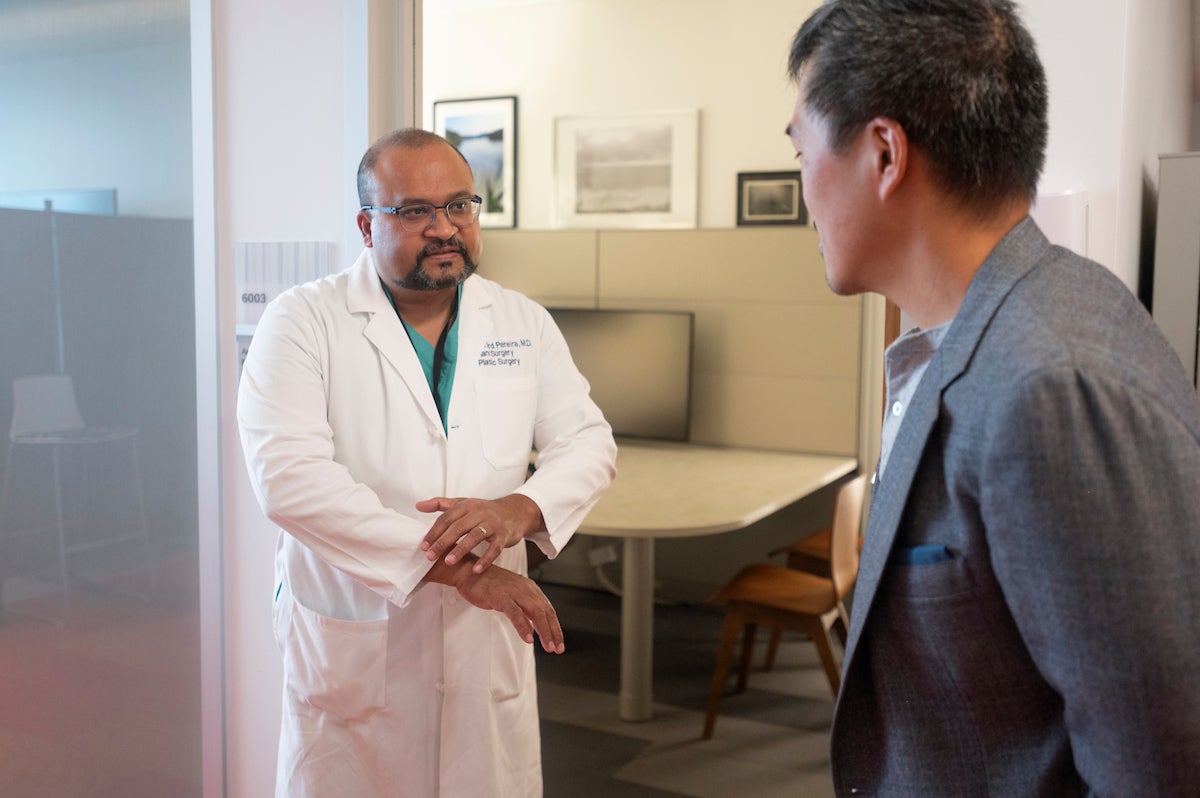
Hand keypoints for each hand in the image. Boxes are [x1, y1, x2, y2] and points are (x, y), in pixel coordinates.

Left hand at [417, 494, 543, 572]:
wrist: (514, 511)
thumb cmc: (484, 510)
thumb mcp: (462, 503)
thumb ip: (439, 504)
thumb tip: (418, 506)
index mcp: (466, 506)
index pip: (446, 519)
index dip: (434, 532)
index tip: (424, 546)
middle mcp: (478, 513)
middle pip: (457, 527)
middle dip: (443, 542)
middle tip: (430, 556)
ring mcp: (492, 524)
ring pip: (474, 536)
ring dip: (461, 549)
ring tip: (449, 561)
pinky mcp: (503, 535)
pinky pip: (494, 548)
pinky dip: (485, 559)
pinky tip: (476, 569)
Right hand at [451, 560, 565, 652]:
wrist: (470, 572)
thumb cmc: (489, 585)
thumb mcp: (511, 596)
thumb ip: (524, 610)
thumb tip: (534, 627)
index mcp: (529, 588)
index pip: (547, 609)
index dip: (555, 627)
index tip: (559, 643)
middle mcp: (525, 589)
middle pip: (545, 612)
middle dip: (553, 632)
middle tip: (557, 649)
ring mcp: (514, 592)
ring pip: (535, 613)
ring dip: (544, 631)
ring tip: (548, 647)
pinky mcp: (501, 597)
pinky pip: (516, 613)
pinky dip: (523, 626)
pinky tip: (528, 638)